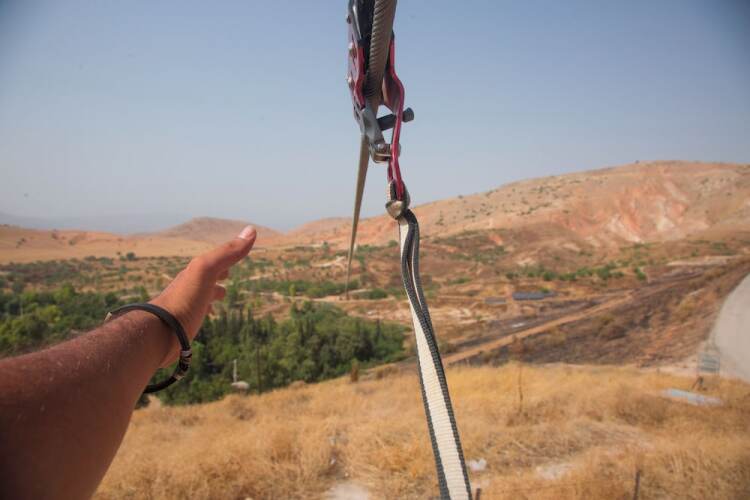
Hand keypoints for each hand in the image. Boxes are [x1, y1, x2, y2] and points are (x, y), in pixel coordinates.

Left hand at [150, 225, 255, 365]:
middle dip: (217, 276)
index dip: (225, 259)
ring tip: (216, 301)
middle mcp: (188, 289)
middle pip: (205, 279)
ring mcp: (184, 309)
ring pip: (199, 299)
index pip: (214, 263)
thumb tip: (252, 229)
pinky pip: (194, 318)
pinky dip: (202, 316)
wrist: (157, 334)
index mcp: (194, 275)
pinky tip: (201, 323)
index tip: (236, 255)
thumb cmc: (183, 300)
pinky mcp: (182, 328)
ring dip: (209, 297)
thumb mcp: (206, 270)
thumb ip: (227, 252)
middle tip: (227, 276)